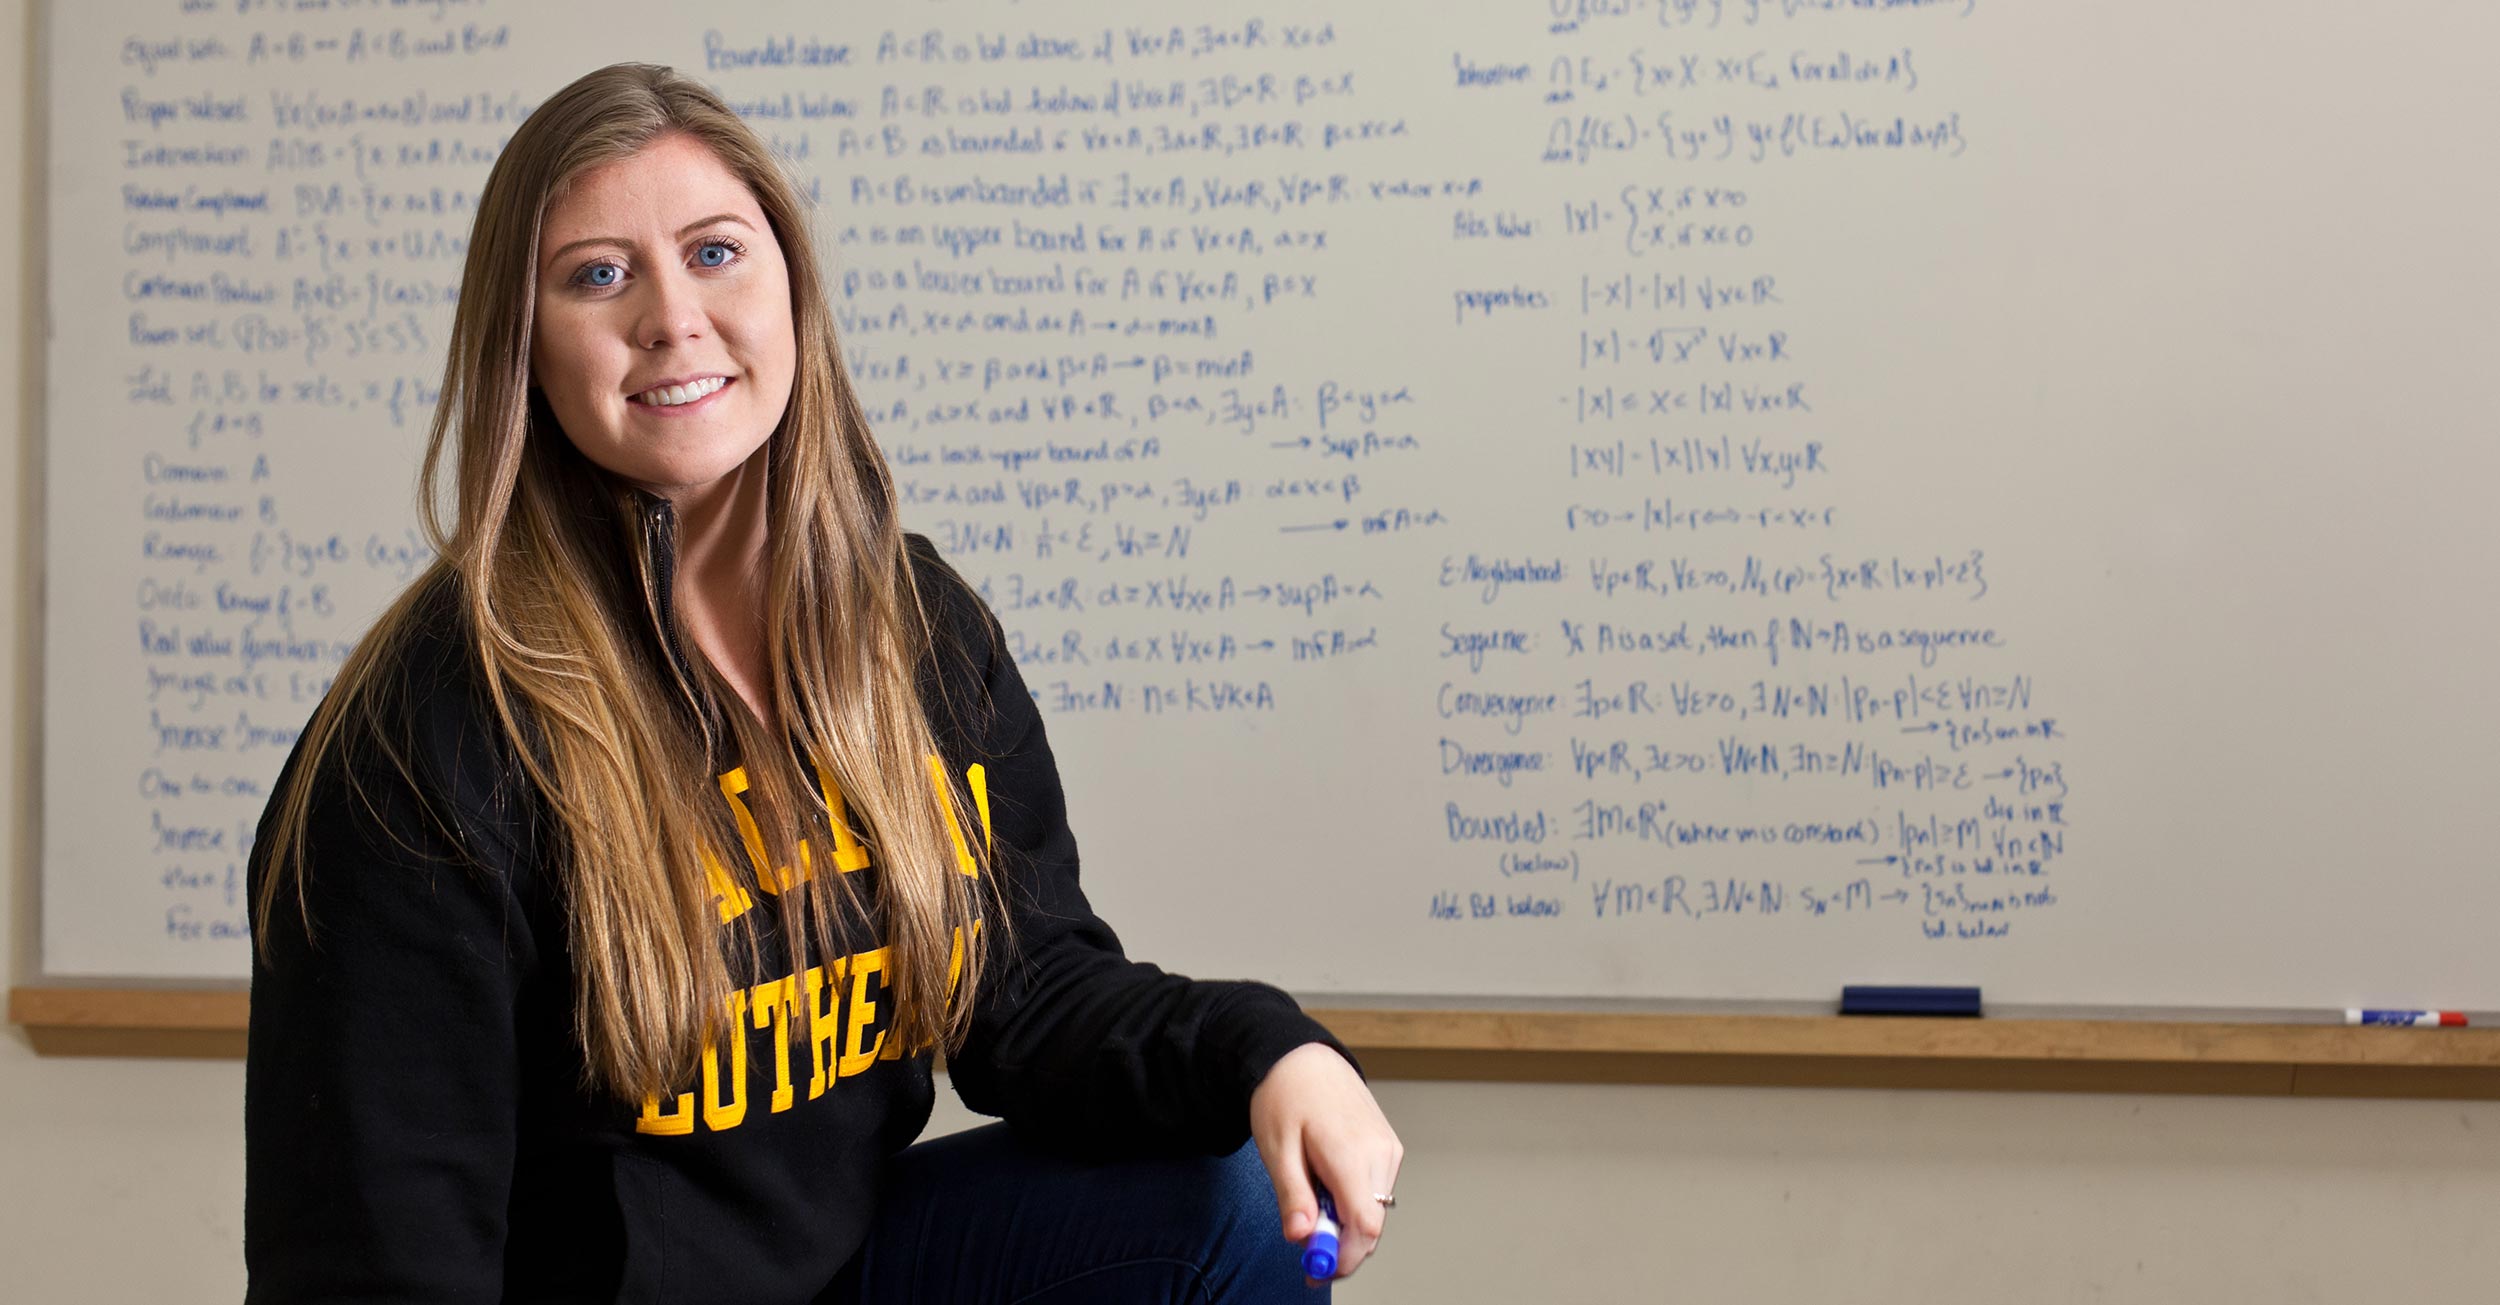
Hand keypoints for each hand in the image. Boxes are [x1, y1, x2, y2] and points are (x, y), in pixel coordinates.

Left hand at [1248, 1042, 1402, 1282]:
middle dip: (1340, 1245)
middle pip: (1371, 1225)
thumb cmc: (1285, 1096)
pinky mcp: (1390, 1147)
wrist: (1303, 1057)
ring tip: (1310, 1194)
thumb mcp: (1276, 1148)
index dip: (1344, 1257)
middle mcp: (1380, 1153)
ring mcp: (1389, 1149)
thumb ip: (1293, 1196)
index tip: (1316, 1270)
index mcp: (1350, 1153)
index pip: (1364, 1226)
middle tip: (1305, 1248)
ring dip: (1344, 1221)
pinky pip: (1376, 1190)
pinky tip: (1327, 1181)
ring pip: (1374, 1210)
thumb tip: (1302, 1237)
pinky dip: (1353, 1201)